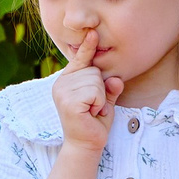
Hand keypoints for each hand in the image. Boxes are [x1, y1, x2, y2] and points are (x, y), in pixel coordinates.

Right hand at [49, 29, 122, 153]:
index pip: (80, 59)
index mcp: (67, 80)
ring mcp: (62, 92)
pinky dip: (99, 103)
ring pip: (95, 81)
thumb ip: (110, 88)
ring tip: (92, 111)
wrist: (85, 146)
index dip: (87, 47)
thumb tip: (116, 80)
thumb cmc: (94, 123)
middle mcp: (61, 83)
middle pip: (94, 70)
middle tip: (94, 107)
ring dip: (100, 98)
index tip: (92, 32)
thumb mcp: (105, 101)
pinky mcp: (68, 101)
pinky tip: (91, 114)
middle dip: (101, 90)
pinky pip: (95, 91)